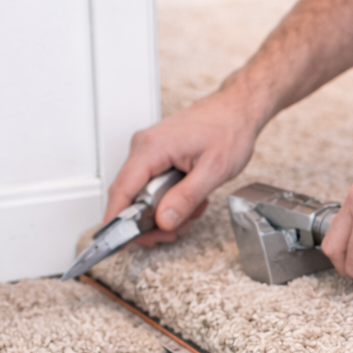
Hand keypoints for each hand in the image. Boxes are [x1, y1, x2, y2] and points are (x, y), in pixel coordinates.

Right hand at [103, 90, 263, 244]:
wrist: (237, 109)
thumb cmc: (229, 130)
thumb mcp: (214, 171)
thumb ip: (186, 198)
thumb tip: (164, 220)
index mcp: (153, 147)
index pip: (123, 189)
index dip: (116, 219)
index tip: (115, 242)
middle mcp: (144, 145)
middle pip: (130, 194)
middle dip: (149, 222)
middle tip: (170, 234)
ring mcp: (149, 148)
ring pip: (141, 192)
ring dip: (163, 211)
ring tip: (190, 214)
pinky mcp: (157, 153)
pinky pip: (152, 183)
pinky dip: (168, 198)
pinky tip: (189, 199)